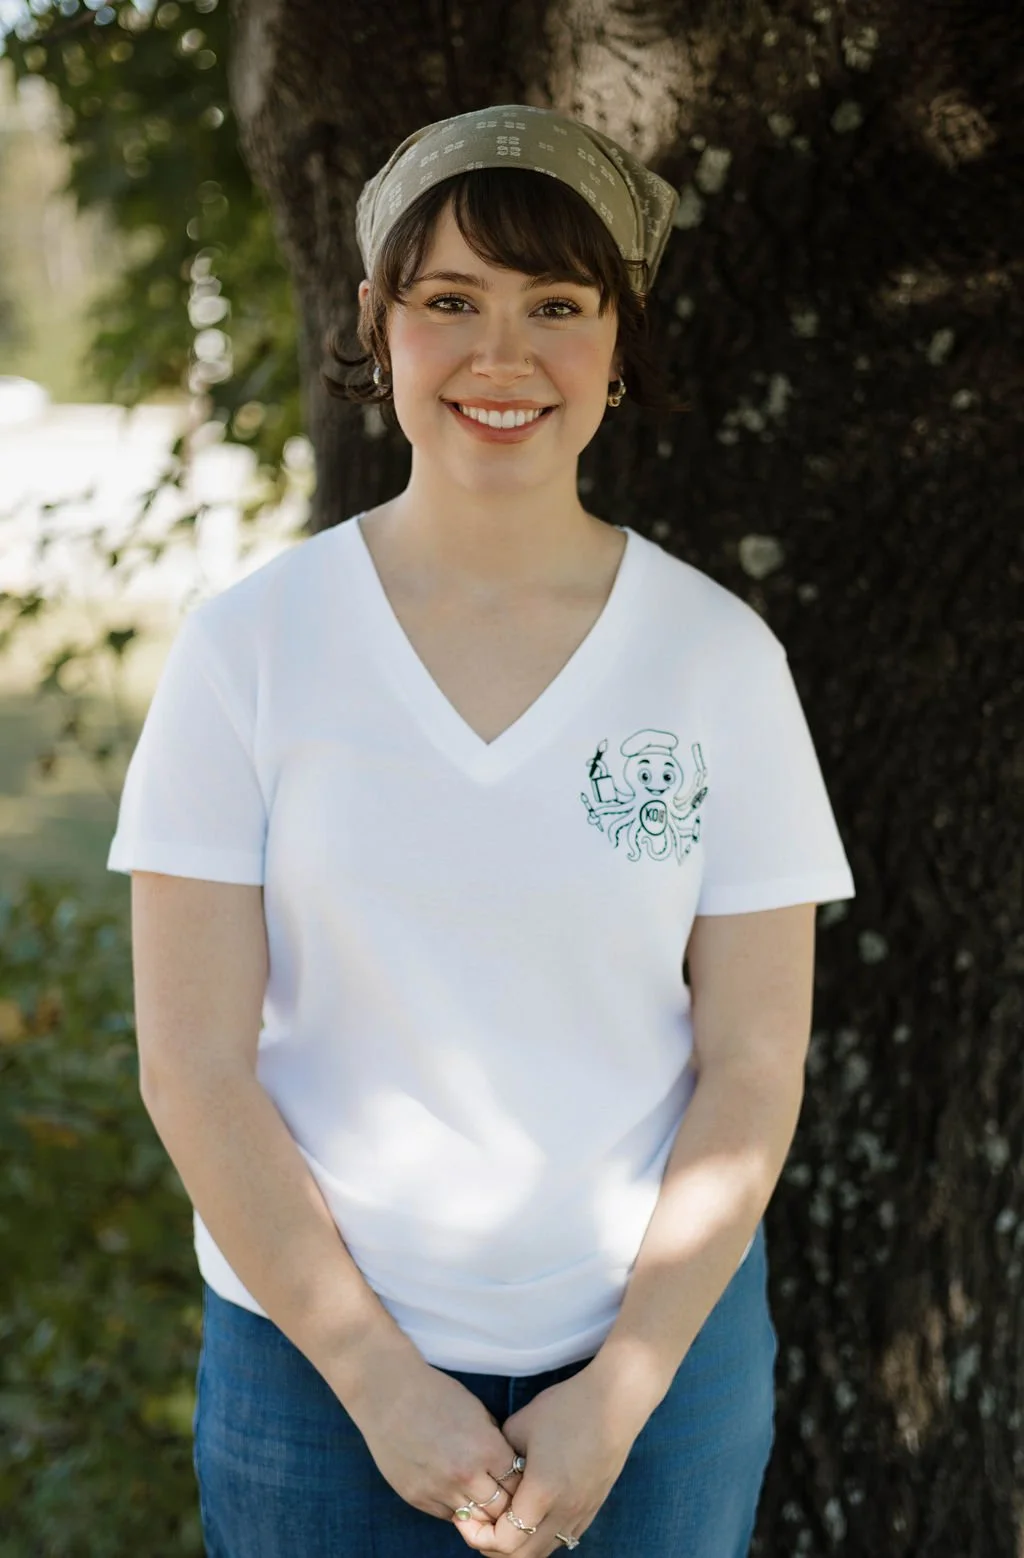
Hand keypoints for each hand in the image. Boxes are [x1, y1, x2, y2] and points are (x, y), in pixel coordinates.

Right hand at [343, 1350, 520, 1539]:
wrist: (388, 1393)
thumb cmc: (435, 1394)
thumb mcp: (477, 1410)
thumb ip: (493, 1442)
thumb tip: (506, 1466)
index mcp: (486, 1449)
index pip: (518, 1484)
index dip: (520, 1482)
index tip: (517, 1479)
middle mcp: (465, 1475)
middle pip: (500, 1509)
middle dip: (504, 1502)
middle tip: (501, 1493)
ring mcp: (439, 1490)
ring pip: (474, 1520)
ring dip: (479, 1508)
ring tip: (477, 1494)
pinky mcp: (417, 1498)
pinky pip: (447, 1516)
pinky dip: (455, 1507)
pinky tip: (453, 1490)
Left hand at [457, 1364, 646, 1555]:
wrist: (616, 1401)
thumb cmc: (567, 1407)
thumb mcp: (521, 1424)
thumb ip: (500, 1457)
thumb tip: (490, 1474)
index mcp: (543, 1492)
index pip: (504, 1542)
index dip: (478, 1535)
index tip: (464, 1516)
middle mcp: (564, 1511)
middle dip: (493, 1548)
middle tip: (477, 1525)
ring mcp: (581, 1513)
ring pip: (543, 1553)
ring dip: (518, 1546)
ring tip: (501, 1521)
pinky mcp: (592, 1508)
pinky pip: (561, 1539)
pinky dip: (539, 1538)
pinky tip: (529, 1515)